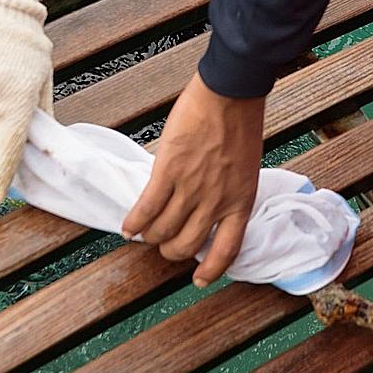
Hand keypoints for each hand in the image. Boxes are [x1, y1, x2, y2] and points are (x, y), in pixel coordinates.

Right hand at [123, 73, 265, 287]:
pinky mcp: (169, 172)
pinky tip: (127, 226)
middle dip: (171, 250)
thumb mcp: (244, 166)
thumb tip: (206, 205)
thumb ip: (228, 190)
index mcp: (241, 201)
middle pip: (187, 245)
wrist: (230, 93)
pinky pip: (146, 208)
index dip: (211, 270)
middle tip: (163, 243)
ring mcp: (192, 188)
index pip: (227, 250)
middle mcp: (217, 202)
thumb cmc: (241, 122)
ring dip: (151, 236)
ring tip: (144, 233)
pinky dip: (134, 222)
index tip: (199, 279)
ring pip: (163, 231)